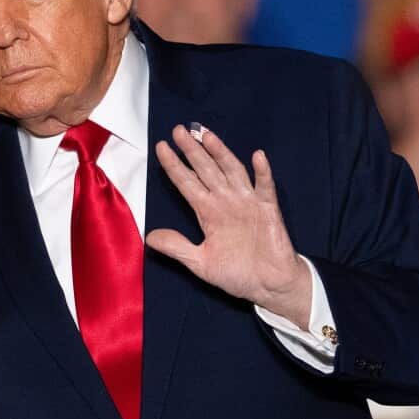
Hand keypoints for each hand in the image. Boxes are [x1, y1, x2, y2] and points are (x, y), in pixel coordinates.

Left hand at [146, 125, 311, 328]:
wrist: (268, 287)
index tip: (161, 148)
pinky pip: (265, 188)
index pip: (187, 183)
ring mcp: (247, 203)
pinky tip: (257, 156)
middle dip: (192, 151)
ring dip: (221, 154)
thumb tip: (150, 237)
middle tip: (178, 131)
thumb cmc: (237, 274)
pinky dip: (262, 172)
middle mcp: (225, 202)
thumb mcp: (200, 263)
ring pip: (232, 172)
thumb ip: (178, 248)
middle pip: (206, 170)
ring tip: (207, 136)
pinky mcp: (268, 210)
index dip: (174, 166)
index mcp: (208, 212)